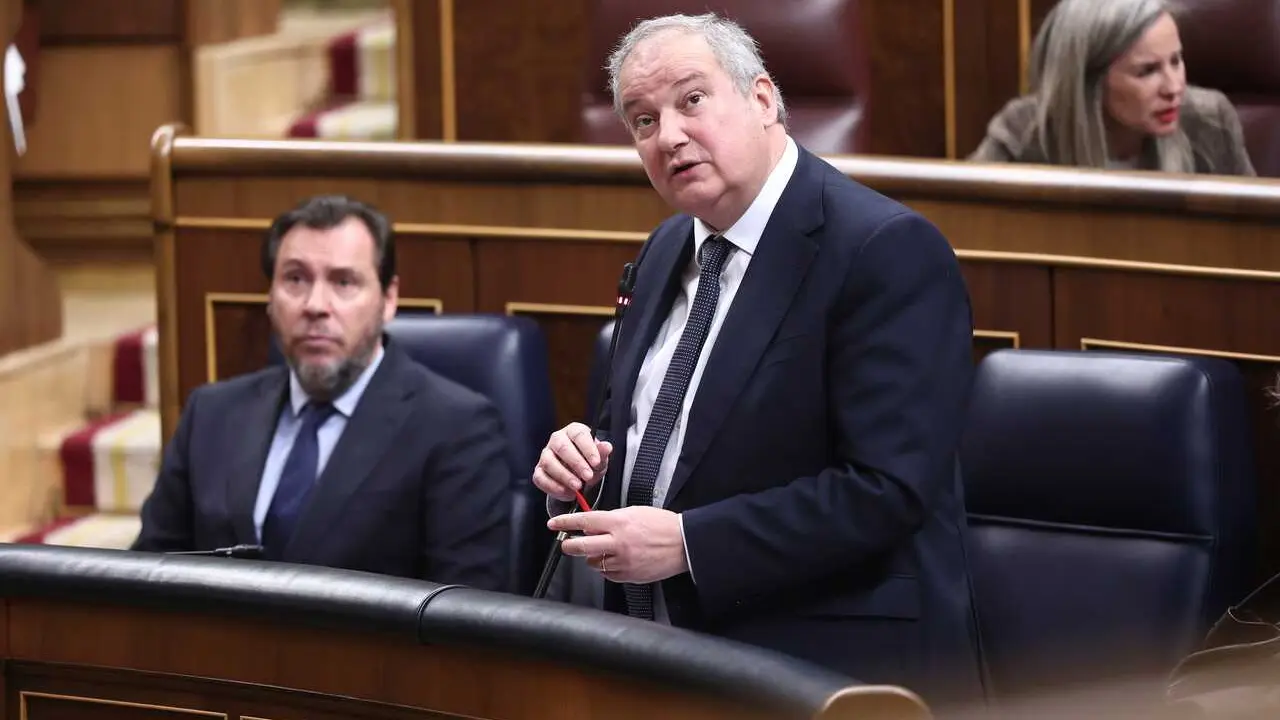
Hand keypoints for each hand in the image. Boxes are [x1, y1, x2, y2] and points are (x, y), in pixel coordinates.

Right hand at [533, 422, 611, 502]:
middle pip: (562, 447)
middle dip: (576, 463)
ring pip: (548, 462)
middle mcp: (557, 439)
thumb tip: (607, 447)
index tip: (596, 462)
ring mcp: (546, 454)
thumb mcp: (600, 459)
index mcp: (574, 431)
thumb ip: (602, 453)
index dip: (588, 449)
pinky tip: (567, 493)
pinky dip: (554, 487)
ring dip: (564, 476)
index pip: (579, 435)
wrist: (580, 477)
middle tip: (588, 476)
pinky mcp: (539, 470)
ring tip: (577, 487)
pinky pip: (540, 478)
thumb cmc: (589, 462)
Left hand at [550, 507, 688, 583]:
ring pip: (593, 562)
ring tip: (603, 550)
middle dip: (569, 545)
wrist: (683, 544)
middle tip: (567, 544)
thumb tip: (593, 525)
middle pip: (581, 547)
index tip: (553, 524)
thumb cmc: (661, 525)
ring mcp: (622, 562)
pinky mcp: (628, 575)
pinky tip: (615, 560)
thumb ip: (612, 519)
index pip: (584, 522)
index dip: (565, 523)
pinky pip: (607, 574)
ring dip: (592, 557)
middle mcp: (617, 543)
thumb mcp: (635, 512)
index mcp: (619, 523)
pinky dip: (606, 568)